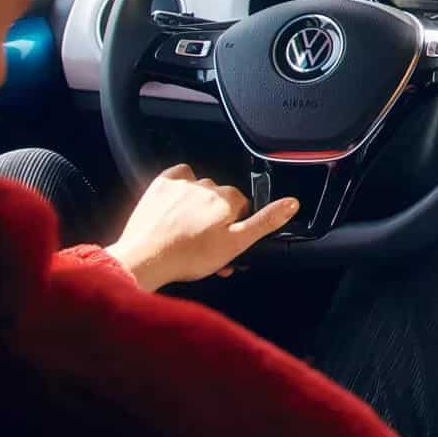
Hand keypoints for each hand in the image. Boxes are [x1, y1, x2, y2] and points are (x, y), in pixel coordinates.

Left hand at [105, 164, 298, 291]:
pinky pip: (179, 177)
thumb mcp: (236, 245)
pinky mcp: (162, 185)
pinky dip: (181, 189)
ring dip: (199, 206)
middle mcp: (208, 186)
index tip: (224, 242)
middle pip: (221, 199)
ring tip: (187, 232)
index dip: (235, 227)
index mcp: (228, 200)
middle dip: (216, 219)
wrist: (145, 259)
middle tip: (205, 244)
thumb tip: (292, 203)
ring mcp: (183, 184)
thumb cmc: (188, 256)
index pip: (242, 207)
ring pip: (201, 190)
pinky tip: (177, 208)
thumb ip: (265, 222)